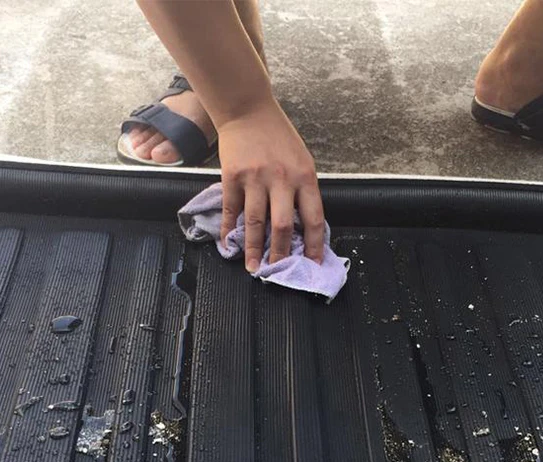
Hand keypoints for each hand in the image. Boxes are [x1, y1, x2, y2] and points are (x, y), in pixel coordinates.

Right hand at [217, 101, 324, 272]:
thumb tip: (300, 228)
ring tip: (253, 267)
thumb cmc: (278, 136)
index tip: (312, 263)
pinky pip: (231, 210)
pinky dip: (229, 230)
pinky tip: (229, 245)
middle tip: (277, 272)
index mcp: (305, 176)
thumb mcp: (302, 161)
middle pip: (282, 227)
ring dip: (253, 249)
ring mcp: (255, 179)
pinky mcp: (232, 177)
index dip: (313, 245)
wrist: (247, 109)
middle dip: (280, 254)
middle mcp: (281, 179)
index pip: (313, 219)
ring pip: (254, 223)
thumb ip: (302, 191)